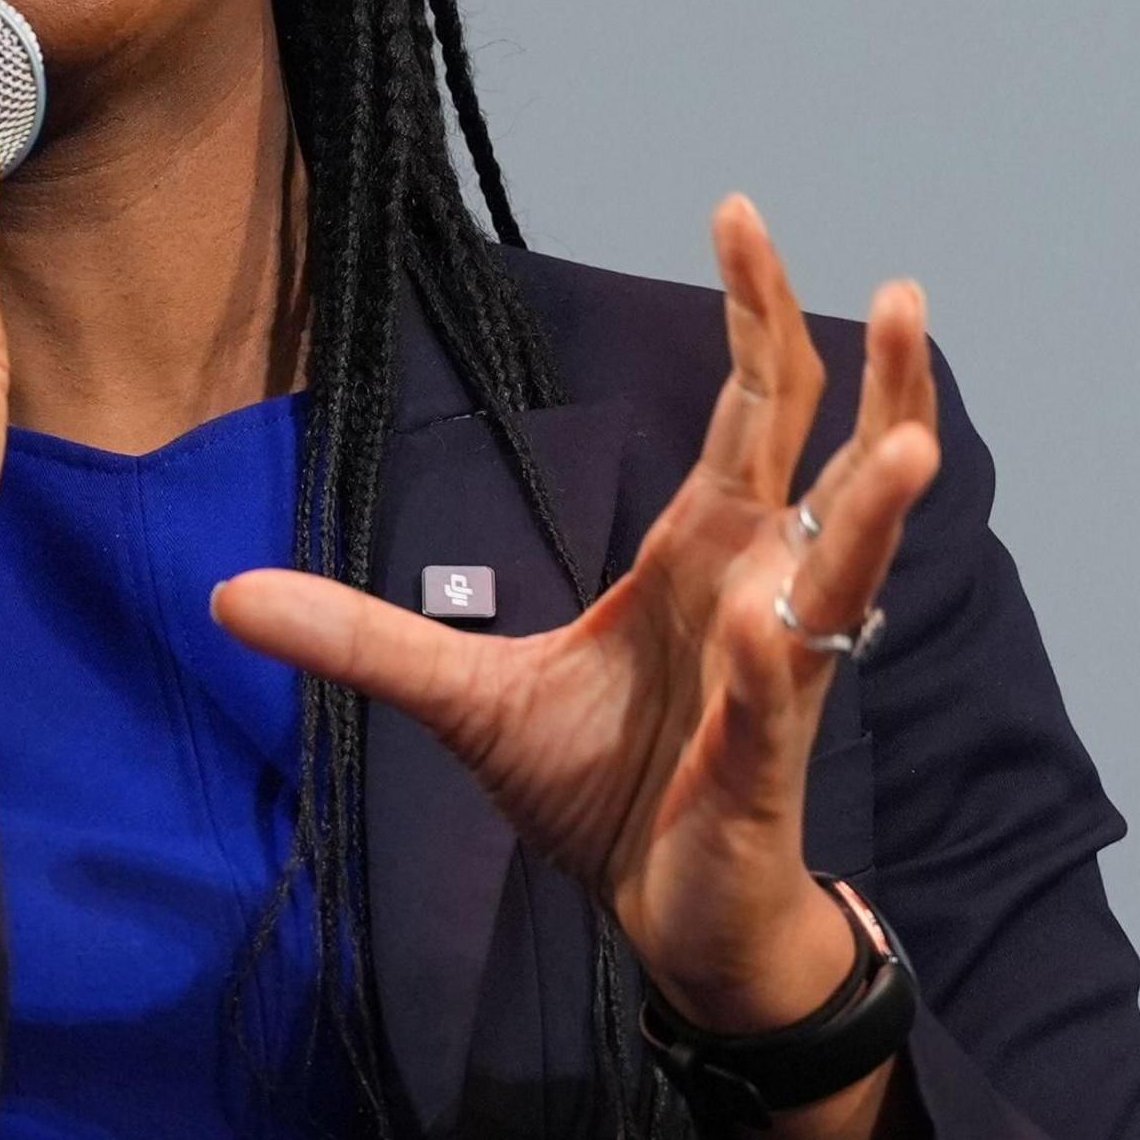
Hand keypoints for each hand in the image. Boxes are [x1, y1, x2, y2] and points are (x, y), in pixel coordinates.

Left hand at [210, 196, 940, 1033]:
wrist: (670, 925)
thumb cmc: (608, 796)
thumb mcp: (462, 701)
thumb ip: (358, 639)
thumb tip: (227, 595)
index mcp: (701, 552)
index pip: (753, 409)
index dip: (755, 314)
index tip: (740, 214)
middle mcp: (758, 591)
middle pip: (828, 458)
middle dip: (873, 377)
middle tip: (901, 287)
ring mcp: (772, 674)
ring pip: (845, 570)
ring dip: (877, 504)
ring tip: (912, 440)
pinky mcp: (762, 765)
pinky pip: (774, 700)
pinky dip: (771, 663)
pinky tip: (768, 626)